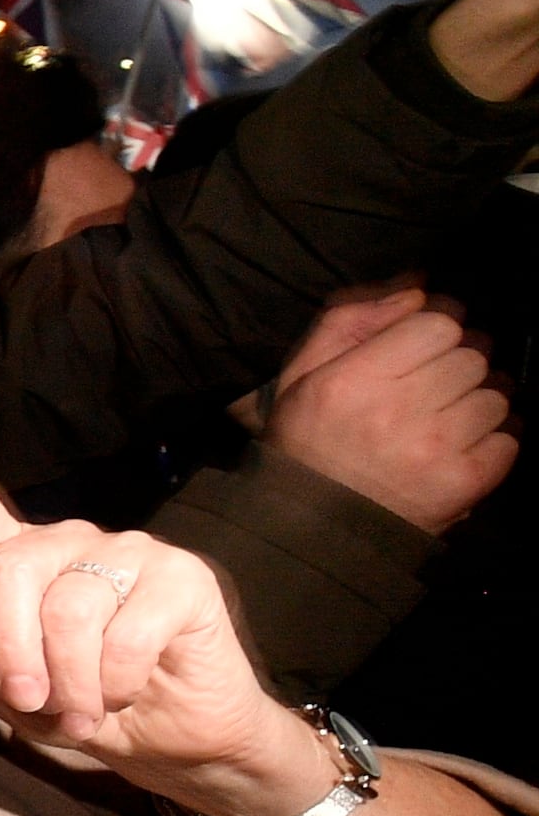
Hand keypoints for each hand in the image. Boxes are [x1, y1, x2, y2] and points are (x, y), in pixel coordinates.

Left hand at [0, 476, 320, 815]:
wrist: (169, 741)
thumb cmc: (72, 701)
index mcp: (15, 554)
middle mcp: (69, 539)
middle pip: (12, 564)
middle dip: (10, 651)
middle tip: (28, 700)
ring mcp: (130, 549)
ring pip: (69, 608)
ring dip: (69, 682)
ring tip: (81, 712)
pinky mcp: (184, 576)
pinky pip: (127, 633)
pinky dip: (115, 682)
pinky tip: (124, 694)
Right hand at [265, 285, 514, 534]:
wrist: (314, 528)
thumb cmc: (308, 440)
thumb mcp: (305, 373)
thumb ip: (352, 320)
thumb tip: (415, 287)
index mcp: (354, 379)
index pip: (438, 324)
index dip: (441, 328)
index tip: (430, 344)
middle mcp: (397, 410)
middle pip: (472, 357)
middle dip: (461, 365)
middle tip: (439, 385)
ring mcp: (435, 448)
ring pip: (496, 396)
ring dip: (480, 402)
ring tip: (452, 418)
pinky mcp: (464, 482)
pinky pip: (509, 439)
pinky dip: (495, 439)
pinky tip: (465, 446)